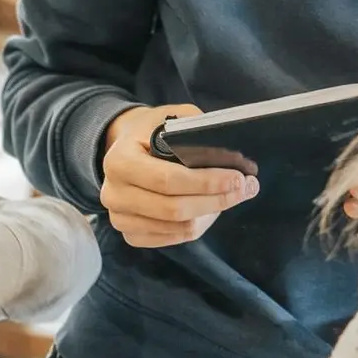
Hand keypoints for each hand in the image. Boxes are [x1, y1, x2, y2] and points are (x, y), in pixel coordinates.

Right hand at [101, 102, 256, 247]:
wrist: (124, 148)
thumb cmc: (151, 131)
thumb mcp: (171, 118)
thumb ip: (194, 132)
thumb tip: (228, 155)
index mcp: (119, 161)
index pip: (167, 180)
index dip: (205, 182)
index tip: (238, 178)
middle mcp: (113, 194)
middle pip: (173, 209)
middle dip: (215, 200)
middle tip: (245, 189)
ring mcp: (119, 218)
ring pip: (177, 227)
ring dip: (210, 213)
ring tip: (232, 197)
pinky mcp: (129, 234)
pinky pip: (170, 239)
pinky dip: (195, 227)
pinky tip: (209, 211)